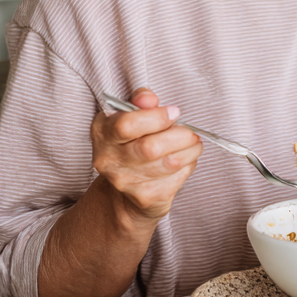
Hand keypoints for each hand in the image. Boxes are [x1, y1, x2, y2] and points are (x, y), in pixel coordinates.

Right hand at [91, 87, 201, 225]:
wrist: (124, 191)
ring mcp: (125, 182)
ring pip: (169, 164)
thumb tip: (148, 98)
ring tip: (194, 143)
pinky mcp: (145, 198)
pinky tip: (187, 159)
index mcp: (102, 133)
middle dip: (180, 136)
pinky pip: (177, 178)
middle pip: (150, 148)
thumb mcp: (131, 116)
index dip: (157, 117)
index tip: (174, 113)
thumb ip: (140, 102)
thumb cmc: (133, 143)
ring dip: (190, 150)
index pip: (127, 125)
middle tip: (190, 132)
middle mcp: (108, 160)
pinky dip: (189, 165)